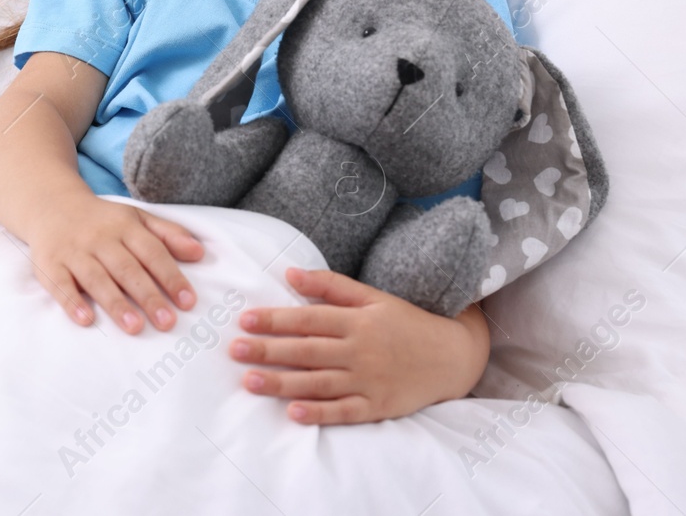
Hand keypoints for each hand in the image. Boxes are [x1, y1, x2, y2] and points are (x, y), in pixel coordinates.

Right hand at [26, 194, 204, 333]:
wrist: (52, 205)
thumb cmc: (103, 221)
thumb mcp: (136, 218)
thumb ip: (168, 234)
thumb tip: (200, 253)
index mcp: (125, 226)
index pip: (152, 252)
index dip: (171, 276)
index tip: (188, 302)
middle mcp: (100, 238)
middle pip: (127, 269)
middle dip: (148, 296)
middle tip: (167, 322)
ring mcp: (73, 251)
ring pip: (97, 279)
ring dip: (116, 303)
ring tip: (135, 327)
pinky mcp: (50, 265)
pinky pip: (61, 284)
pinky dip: (72, 302)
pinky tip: (86, 320)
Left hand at [229, 266, 489, 424]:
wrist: (451, 356)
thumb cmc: (405, 322)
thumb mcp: (372, 296)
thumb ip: (330, 285)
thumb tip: (289, 271)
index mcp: (357, 320)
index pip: (308, 318)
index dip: (275, 319)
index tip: (244, 320)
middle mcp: (360, 350)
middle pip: (307, 351)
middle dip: (268, 351)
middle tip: (233, 350)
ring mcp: (368, 381)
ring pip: (318, 383)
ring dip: (282, 383)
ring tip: (249, 381)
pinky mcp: (377, 406)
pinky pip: (344, 412)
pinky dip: (320, 413)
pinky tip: (293, 413)